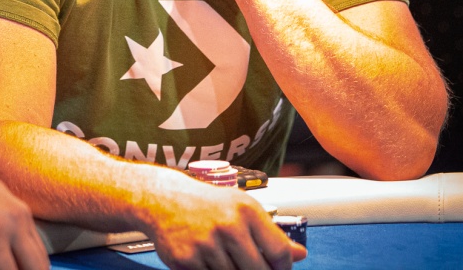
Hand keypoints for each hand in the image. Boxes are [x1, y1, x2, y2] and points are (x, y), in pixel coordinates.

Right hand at [142, 176, 306, 269]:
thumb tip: (299, 254)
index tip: (279, 269)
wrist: (163, 200)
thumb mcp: (242, 208)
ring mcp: (206, 245)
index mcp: (247, 210)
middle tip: (249, 265)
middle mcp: (228, 226)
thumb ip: (271, 233)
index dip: (283, 268)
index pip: (278, 251)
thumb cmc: (207, 204)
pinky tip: (207, 260)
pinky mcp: (186, 261)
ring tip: (224, 256)